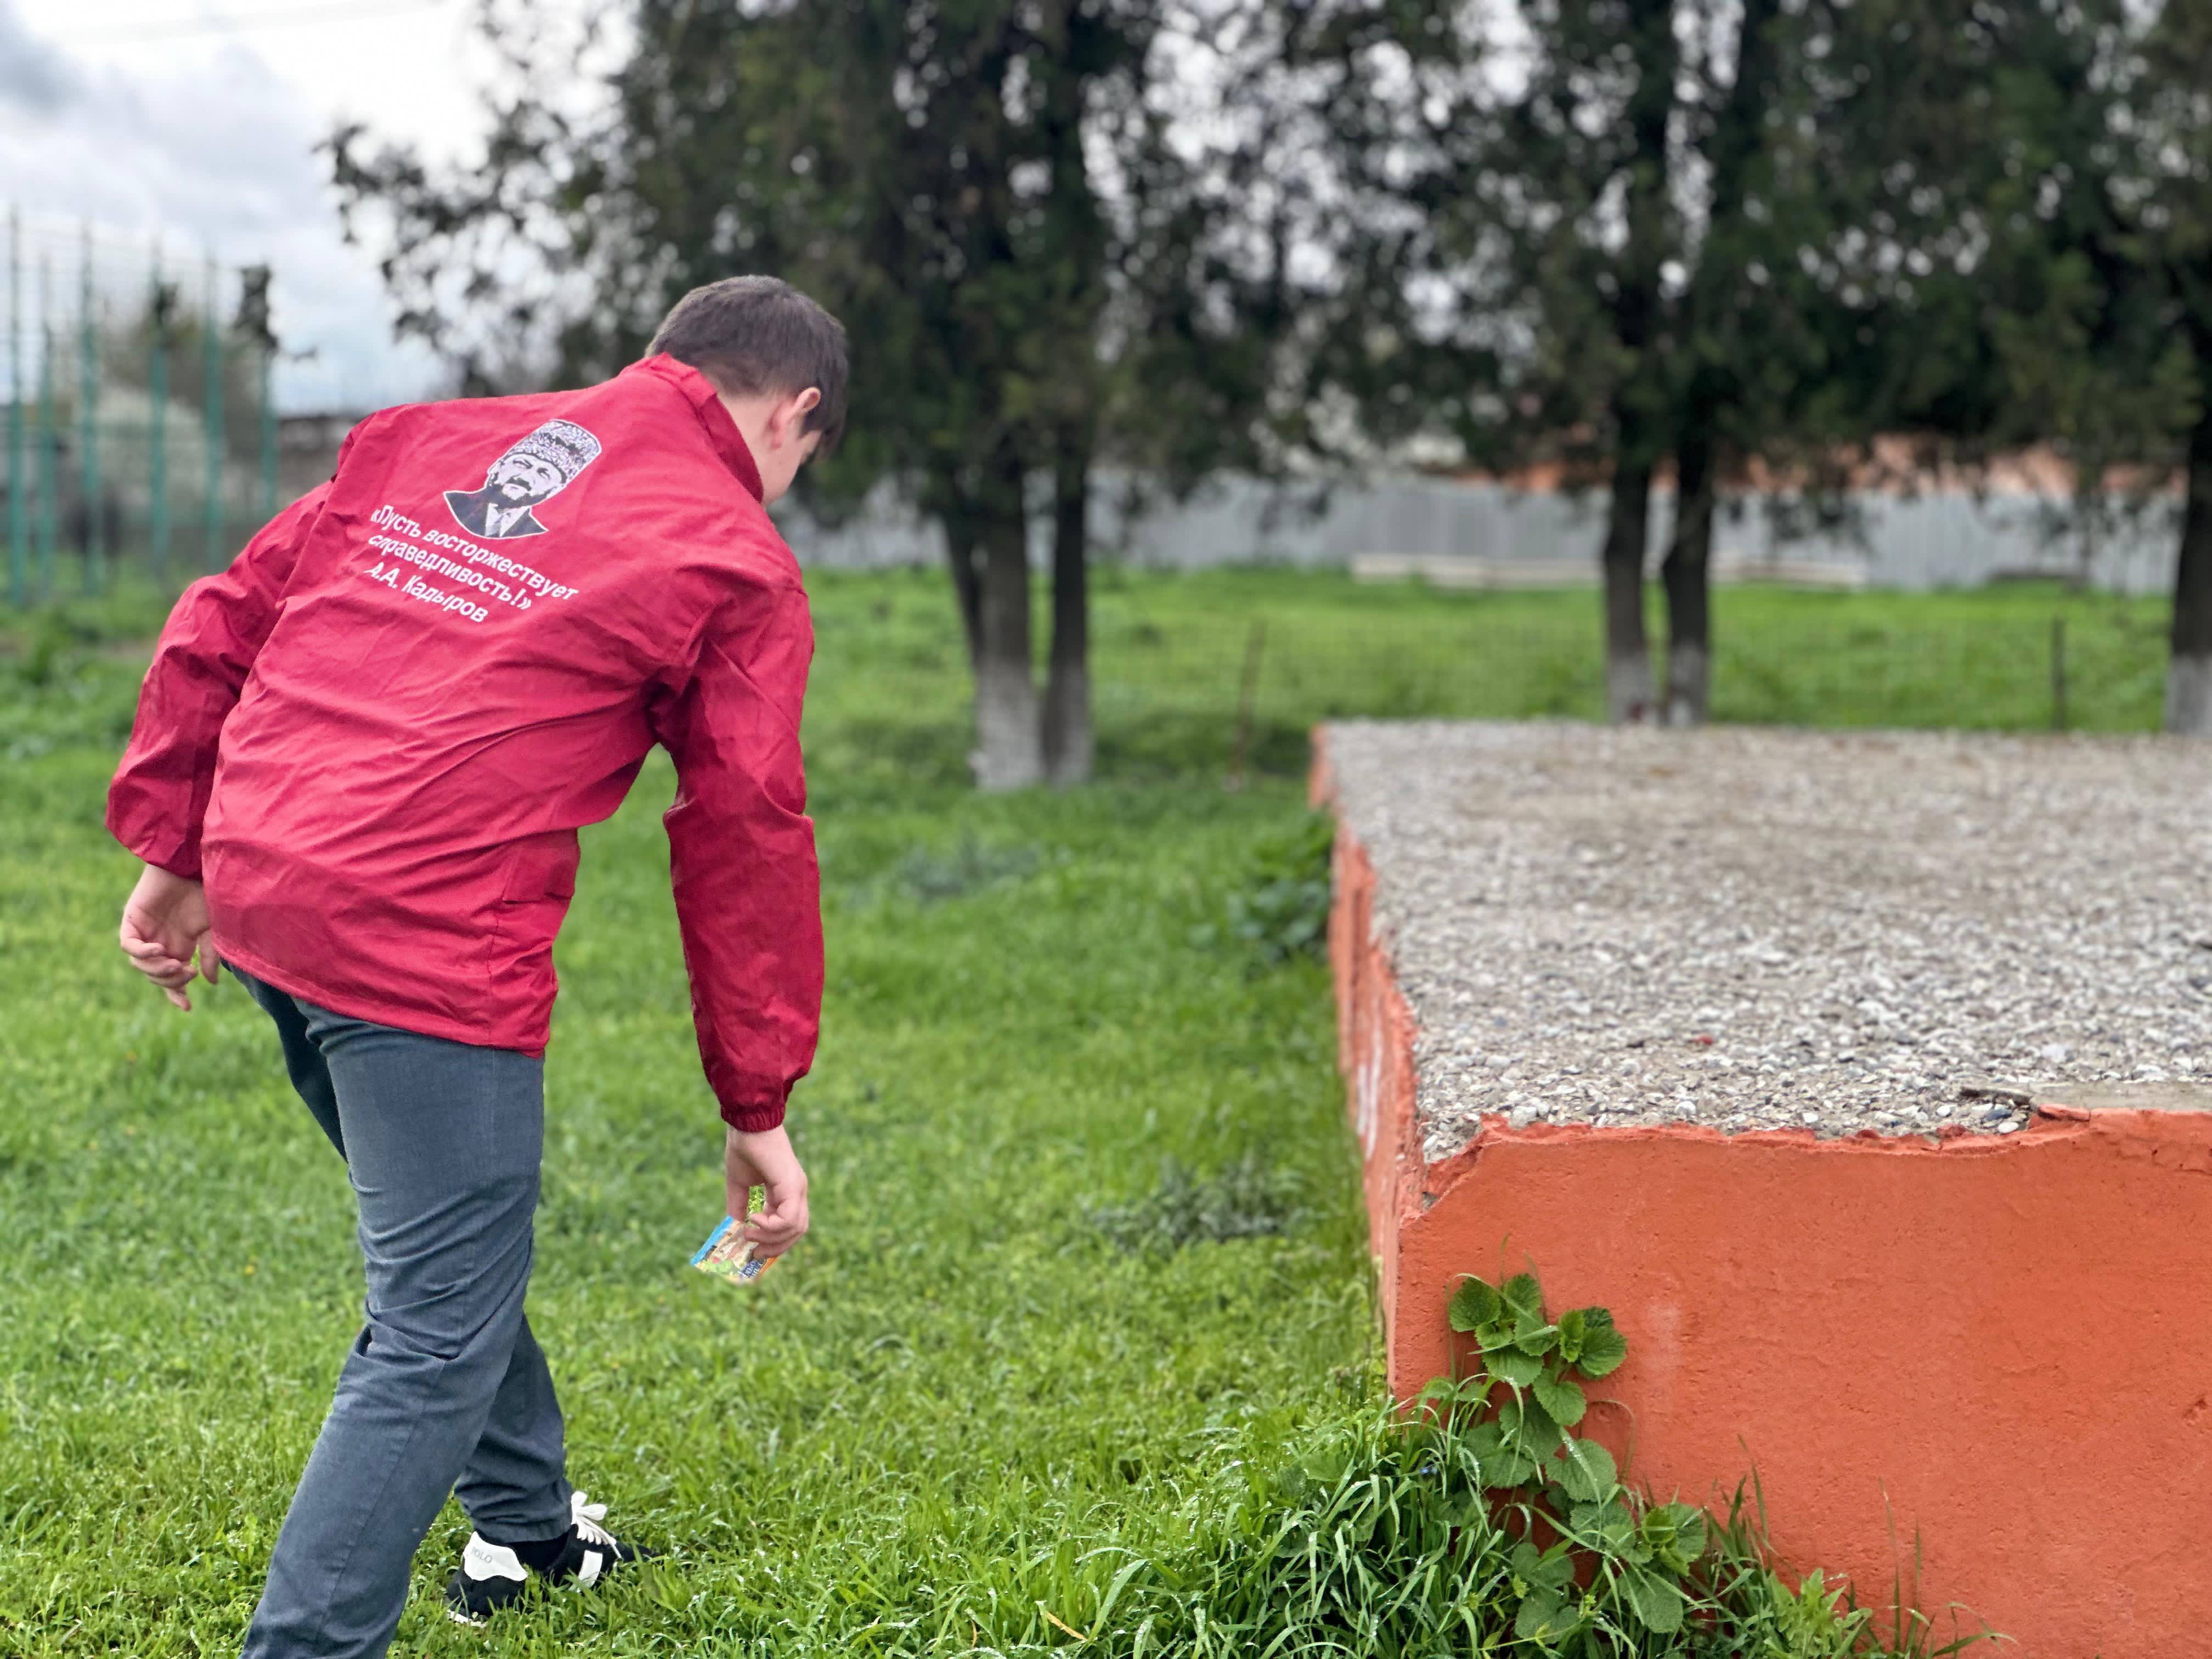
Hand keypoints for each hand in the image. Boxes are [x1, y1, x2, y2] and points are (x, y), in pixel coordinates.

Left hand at [118, 862, 220, 1011]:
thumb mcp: (212, 930)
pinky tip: (158, 950)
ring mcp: (144, 932)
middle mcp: (160, 943)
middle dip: (170, 981)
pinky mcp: (131, 921)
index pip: (171, 979)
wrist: (190, 866)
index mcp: (179, 947)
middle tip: (187, 972)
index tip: (187, 1007)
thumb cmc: (205, 894)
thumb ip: (209, 955)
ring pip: (140, 965)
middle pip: (155, 976)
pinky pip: (128, 945)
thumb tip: (209, 983)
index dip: (176, 995)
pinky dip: (142, 952)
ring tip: (175, 963)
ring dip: (157, 969)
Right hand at [725, 1123, 808, 1259]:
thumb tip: (734, 1230)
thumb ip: (739, 1206)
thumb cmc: (744, 1148)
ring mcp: (797, 1188)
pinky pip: (789, 1219)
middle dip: (774, 1247)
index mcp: (788, 1191)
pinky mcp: (792, 1185)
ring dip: (770, 1238)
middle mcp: (797, 1191)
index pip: (790, 1225)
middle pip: (797, 1231)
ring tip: (749, 1231)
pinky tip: (754, 1217)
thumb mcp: (739, 1184)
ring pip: (795, 1228)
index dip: (774, 1241)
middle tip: (752, 1251)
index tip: (753, 1249)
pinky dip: (771, 1226)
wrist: (748, 1123)